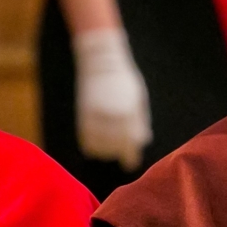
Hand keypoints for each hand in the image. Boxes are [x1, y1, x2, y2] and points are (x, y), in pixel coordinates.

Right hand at [74, 28, 150, 170]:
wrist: (100, 62)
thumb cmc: (124, 80)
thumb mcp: (138, 99)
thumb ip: (140, 121)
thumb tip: (143, 140)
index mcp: (129, 112)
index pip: (130, 142)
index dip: (130, 157)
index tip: (131, 164)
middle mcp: (112, 116)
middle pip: (114, 147)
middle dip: (118, 154)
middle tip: (120, 155)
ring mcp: (95, 116)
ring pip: (98, 146)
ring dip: (104, 152)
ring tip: (108, 151)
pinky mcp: (82, 114)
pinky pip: (85, 139)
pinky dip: (90, 146)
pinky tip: (96, 146)